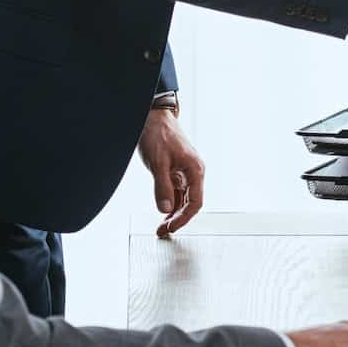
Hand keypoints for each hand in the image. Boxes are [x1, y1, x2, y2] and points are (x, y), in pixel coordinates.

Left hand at [138, 108, 204, 237]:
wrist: (152, 116)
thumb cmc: (158, 133)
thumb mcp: (158, 162)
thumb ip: (162, 187)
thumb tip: (165, 209)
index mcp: (195, 170)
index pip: (195, 202)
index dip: (184, 218)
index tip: (171, 227)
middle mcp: (193, 172)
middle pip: (190, 203)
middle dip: (177, 219)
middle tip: (163, 230)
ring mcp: (184, 172)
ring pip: (182, 199)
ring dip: (172, 213)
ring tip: (161, 226)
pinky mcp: (174, 171)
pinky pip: (175, 191)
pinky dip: (169, 203)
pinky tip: (162, 211)